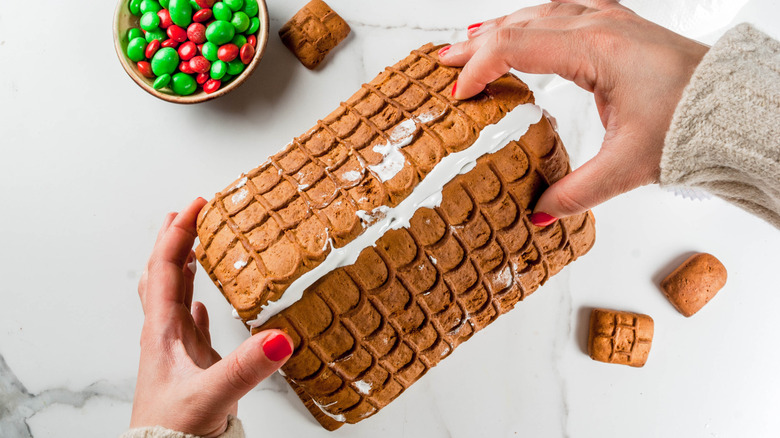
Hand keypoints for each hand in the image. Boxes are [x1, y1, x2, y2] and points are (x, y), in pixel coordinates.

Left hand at [131, 198, 292, 436]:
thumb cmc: (174, 432)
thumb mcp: (212, 395)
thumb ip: (246, 367)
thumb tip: (279, 336)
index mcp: (161, 332)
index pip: (164, 268)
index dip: (178, 233)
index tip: (195, 205)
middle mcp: (164, 336)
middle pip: (162, 275)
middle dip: (174, 240)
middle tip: (187, 213)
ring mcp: (175, 351)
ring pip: (174, 297)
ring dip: (181, 266)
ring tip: (193, 246)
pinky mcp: (189, 367)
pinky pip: (188, 325)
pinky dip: (194, 305)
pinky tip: (202, 304)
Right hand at [439, 0, 708, 222]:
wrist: (731, 104)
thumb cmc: (691, 123)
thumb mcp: (626, 167)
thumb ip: (575, 193)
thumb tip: (535, 216)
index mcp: (596, 49)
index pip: (517, 46)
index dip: (479, 68)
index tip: (457, 95)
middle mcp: (598, 25)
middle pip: (519, 23)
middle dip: (476, 45)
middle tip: (441, 65)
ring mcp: (607, 20)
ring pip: (537, 13)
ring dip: (499, 30)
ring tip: (466, 44)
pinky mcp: (615, 26)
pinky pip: (559, 12)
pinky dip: (528, 22)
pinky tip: (517, 28)